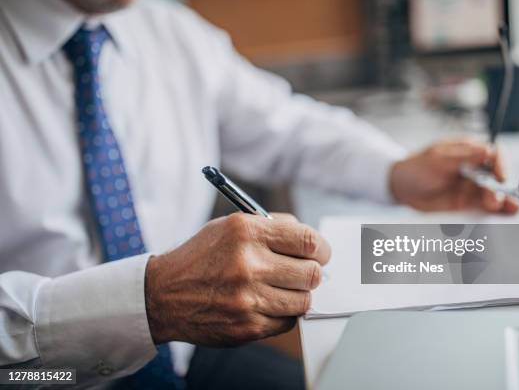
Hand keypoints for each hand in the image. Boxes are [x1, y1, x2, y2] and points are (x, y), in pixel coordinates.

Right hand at [144, 213, 330, 346]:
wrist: (163, 294)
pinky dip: (283, 314)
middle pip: (311, 273)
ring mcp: (247, 298)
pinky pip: (287, 322)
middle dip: (311, 273)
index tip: (320, 253)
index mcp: (246, 232)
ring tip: (281, 289)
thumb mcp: (230, 226)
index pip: (307, 240)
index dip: (321, 249)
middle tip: (303, 273)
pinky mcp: (247, 326)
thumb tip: (311, 242)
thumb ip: (272, 228)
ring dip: (298, 295)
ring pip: (303, 300)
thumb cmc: (201, 257)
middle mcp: (248, 264)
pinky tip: (266, 304)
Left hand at [389, 138, 518, 213]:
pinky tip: (503, 212)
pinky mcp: (467, 202)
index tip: (500, 176)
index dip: (500, 165)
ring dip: (502, 200)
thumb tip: (487, 151)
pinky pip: (483, 206)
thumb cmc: (416, 168)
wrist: (401, 188)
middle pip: (495, 176)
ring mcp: (471, 186)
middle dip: (499, 187)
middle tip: (495, 198)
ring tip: (507, 208)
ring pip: (493, 192)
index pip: (493, 155)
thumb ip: (463, 157)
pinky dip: (494, 210)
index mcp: (469, 151)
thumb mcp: (438, 159)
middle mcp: (474, 168)